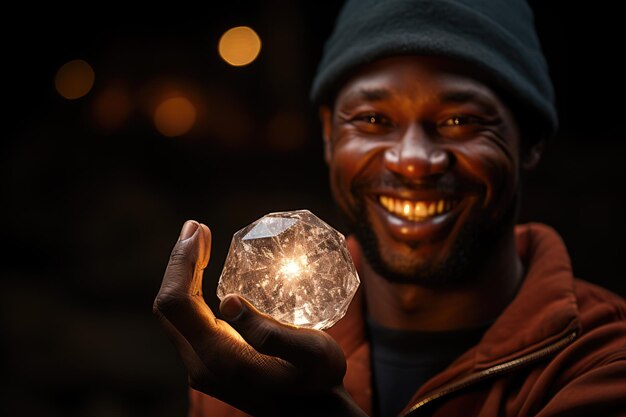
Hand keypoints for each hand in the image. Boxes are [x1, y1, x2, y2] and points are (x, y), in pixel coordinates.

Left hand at [153, 220, 367, 416]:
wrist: (313, 416)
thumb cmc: (317, 382)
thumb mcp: (311, 354)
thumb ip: (271, 333)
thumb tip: (228, 300)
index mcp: (218, 356)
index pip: (177, 302)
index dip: (181, 262)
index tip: (198, 229)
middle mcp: (200, 362)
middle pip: (168, 306)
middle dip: (178, 262)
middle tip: (195, 228)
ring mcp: (202, 364)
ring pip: (176, 313)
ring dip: (183, 274)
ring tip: (198, 242)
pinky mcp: (211, 362)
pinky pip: (188, 320)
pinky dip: (192, 289)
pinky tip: (207, 273)